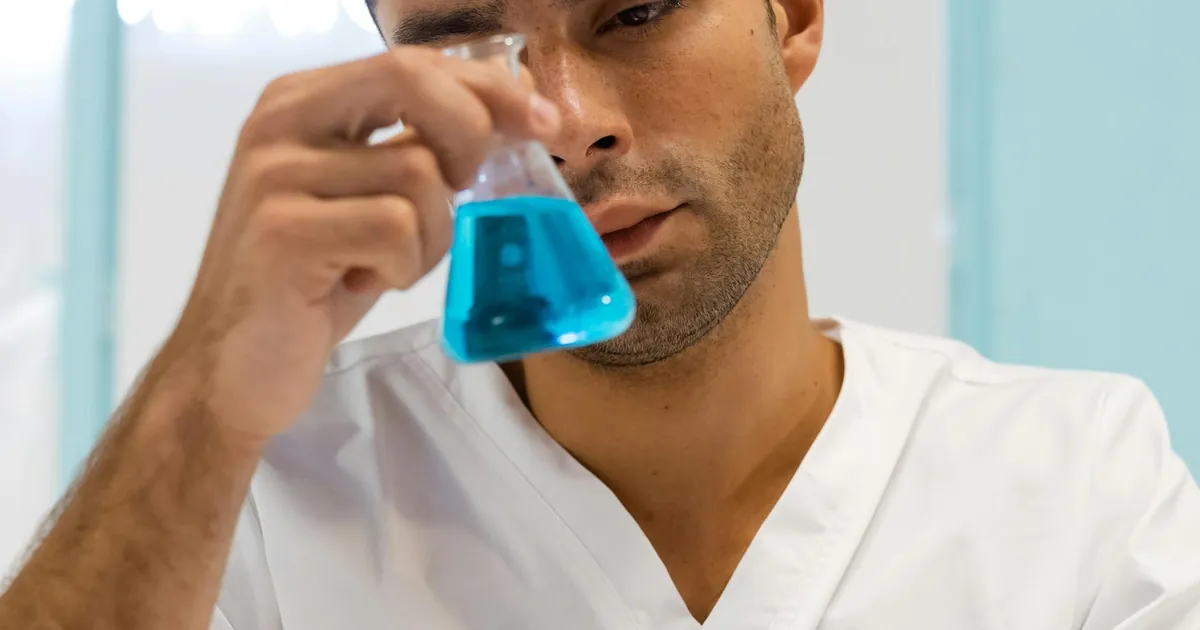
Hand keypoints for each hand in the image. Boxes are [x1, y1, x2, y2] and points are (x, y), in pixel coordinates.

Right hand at [157, 46, 560, 442]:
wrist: (233, 366)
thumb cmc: (313, 283)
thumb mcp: (371, 200)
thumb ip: (420, 148)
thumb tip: (517, 106)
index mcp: (301, 101)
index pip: (411, 62)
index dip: (488, 86)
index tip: (543, 120)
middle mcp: (280, 122)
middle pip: (413, 83)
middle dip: (469, 138)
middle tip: (460, 195)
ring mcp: (274, 174)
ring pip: (418, 174)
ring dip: (429, 236)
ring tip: (385, 265)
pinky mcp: (283, 232)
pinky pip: (396, 229)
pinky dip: (403, 268)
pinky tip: (362, 284)